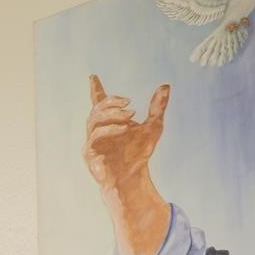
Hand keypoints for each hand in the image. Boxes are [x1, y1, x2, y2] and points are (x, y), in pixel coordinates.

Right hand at [83, 74, 168, 188]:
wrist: (132, 177)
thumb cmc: (138, 153)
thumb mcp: (153, 127)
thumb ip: (157, 108)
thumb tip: (165, 86)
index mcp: (110, 121)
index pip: (99, 102)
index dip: (96, 89)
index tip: (93, 76)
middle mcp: (98, 129)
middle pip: (97, 109)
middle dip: (112, 103)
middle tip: (130, 103)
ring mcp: (91, 141)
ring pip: (93, 120)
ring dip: (111, 115)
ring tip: (130, 114)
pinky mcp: (89, 153)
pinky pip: (93, 138)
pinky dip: (109, 130)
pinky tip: (124, 128)